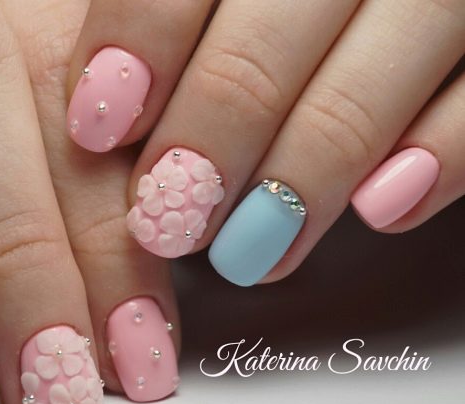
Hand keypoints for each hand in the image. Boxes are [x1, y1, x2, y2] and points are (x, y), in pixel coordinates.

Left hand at [65, 0, 464, 284]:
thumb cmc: (289, 1)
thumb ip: (177, 24)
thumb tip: (107, 111)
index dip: (135, 50)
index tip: (97, 126)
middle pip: (257, 52)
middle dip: (205, 147)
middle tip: (166, 222)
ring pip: (355, 97)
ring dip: (294, 185)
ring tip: (250, 254)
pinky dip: (431, 164)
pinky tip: (381, 212)